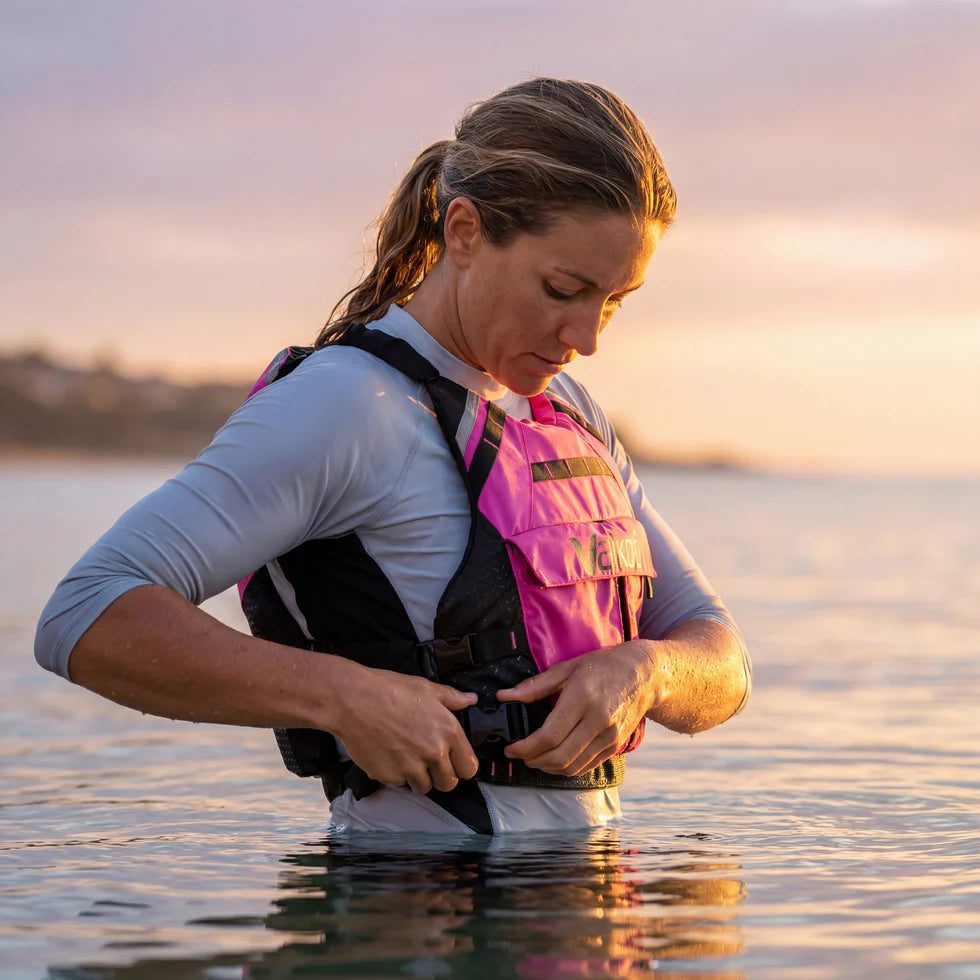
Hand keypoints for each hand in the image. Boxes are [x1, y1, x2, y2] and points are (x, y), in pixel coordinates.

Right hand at [332, 665, 479, 794]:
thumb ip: (451, 698)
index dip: (461, 765)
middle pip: (449, 783)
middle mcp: (434, 753)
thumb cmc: (387, 690)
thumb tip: (470, 700)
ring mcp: (411, 768)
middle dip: (440, 775)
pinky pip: (399, 784)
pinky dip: (395, 774)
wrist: (352, 701)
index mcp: (448, 731)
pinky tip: (388, 754)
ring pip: (424, 787)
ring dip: (417, 777)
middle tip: (427, 761)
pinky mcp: (389, 777)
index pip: (469, 767)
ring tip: (405, 756)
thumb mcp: (424, 687)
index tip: (452, 762)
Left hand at [496, 641, 661, 776]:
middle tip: (520, 755)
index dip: (526, 747)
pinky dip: (567, 768)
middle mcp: (598, 721)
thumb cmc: (602, 667)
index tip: (511, 748)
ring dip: (549, 768)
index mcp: (582, 698)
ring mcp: (609, 736)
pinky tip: (555, 759)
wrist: (643, 675)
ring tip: (535, 758)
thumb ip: (534, 686)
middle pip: (560, 756)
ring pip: (573, 766)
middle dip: (534, 761)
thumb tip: (504, 696)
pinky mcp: (615, 745)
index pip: (549, 735)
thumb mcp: (566, 669)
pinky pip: (587, 766)